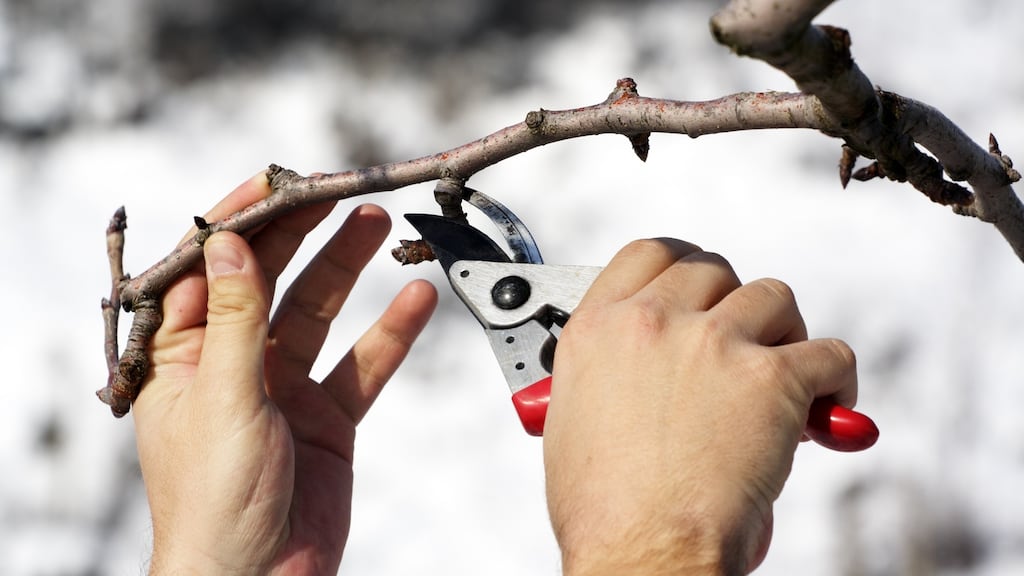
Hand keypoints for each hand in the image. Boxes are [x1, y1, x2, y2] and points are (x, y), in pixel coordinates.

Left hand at [132, 173, 436, 573]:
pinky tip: (415, 300)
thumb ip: (234, 319)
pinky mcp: (327, 415)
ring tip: (376, 224)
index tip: (277, 183)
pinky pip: (363, 363)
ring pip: (319, 312)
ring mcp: (283, 388)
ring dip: (348, 269)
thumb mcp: (222, 398)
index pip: (208, 270)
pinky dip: (390, 333)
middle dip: (302, 234)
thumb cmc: (214, 504)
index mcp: (182, 356)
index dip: (241, 223)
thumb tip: (232, 244)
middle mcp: (233, 363)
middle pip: (269, 280)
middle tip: (338, 191)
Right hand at [543, 239, 857, 575]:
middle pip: (714, 269)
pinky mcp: (772, 378)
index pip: (649, 254)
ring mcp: (714, 343)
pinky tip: (824, 410)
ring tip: (784, 374)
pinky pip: (829, 353)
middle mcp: (653, 322)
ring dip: (784, 332)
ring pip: (773, 297)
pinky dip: (835, 380)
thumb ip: (606, 373)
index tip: (701, 287)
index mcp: (599, 328)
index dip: (683, 267)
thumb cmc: (603, 508)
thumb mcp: (571, 418)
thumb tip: (637, 375)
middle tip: (744, 343)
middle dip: (734, 303)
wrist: (641, 550)